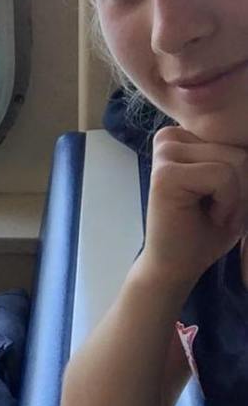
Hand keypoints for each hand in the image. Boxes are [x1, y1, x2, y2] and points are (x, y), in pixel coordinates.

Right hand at [140, 125, 247, 289]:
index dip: (243, 179)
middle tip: (219, 215)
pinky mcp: (165, 174)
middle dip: (242, 190)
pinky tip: (210, 217)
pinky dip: (227, 203)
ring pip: (235, 162)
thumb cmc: (206, 230)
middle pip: (239, 151)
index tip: (222, 202)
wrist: (177, 267)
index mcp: (184, 138)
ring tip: (214, 216)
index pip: (238, 142)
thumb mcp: (234, 188)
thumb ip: (242, 163)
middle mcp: (170, 139)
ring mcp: (165, 154)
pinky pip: (222, 176)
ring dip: (235, 199)